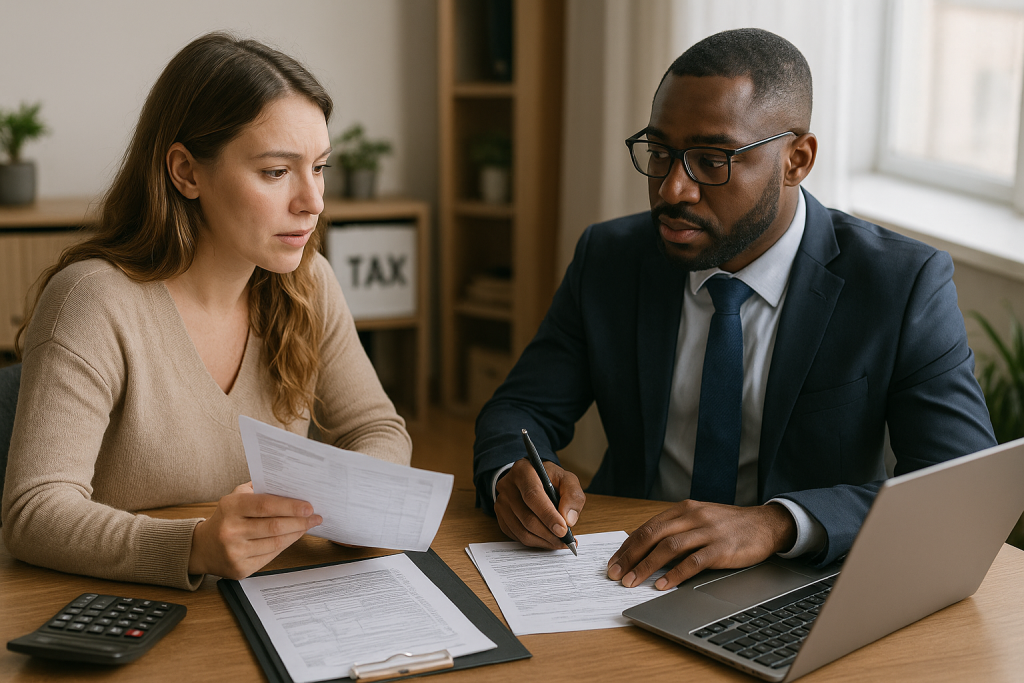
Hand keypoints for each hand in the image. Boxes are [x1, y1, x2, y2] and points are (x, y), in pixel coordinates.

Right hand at [188, 482, 322, 578]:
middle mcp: (231, 530)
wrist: (202, 548)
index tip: (309, 506)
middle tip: (315, 516)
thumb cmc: (226, 518)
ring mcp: (235, 552)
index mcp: (230, 507)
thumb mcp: (236, 497)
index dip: (290, 506)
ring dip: (296, 534)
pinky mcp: (240, 569)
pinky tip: (293, 537)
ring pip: (276, 543)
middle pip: (274, 526)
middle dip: (299, 521)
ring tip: (307, 526)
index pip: (266, 505)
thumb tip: (290, 485)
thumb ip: (260, 489)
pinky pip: (271, 557)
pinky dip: (285, 546)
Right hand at [494, 459, 585, 548]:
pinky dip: (535, 542)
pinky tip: (547, 540)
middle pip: (526, 516)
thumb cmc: (550, 479)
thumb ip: (572, 496)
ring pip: (521, 530)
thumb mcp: (567, 479)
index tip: (563, 530)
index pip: (533, 495)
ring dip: (543, 540)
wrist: (533, 480)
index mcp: (523, 471)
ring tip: (559, 542)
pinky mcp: (501, 517)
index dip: (548, 515)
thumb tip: (568, 520)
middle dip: (548, 533)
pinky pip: (517, 535)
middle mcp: (507, 486)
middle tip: (565, 541)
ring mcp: (501, 502)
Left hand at [607, 500, 795, 589]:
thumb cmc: (729, 525)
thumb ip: (676, 529)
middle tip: (615, 574)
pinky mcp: (722, 548)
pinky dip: (675, 574)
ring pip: (669, 548)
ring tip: (632, 582)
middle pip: (653, 535)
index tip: (614, 561)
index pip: (647, 527)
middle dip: (630, 556)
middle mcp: (693, 516)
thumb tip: (645, 550)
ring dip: (646, 566)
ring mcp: (707, 531)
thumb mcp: (699, 519)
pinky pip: (693, 561)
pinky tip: (663, 585)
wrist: (765, 524)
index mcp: (684, 509)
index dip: (628, 546)